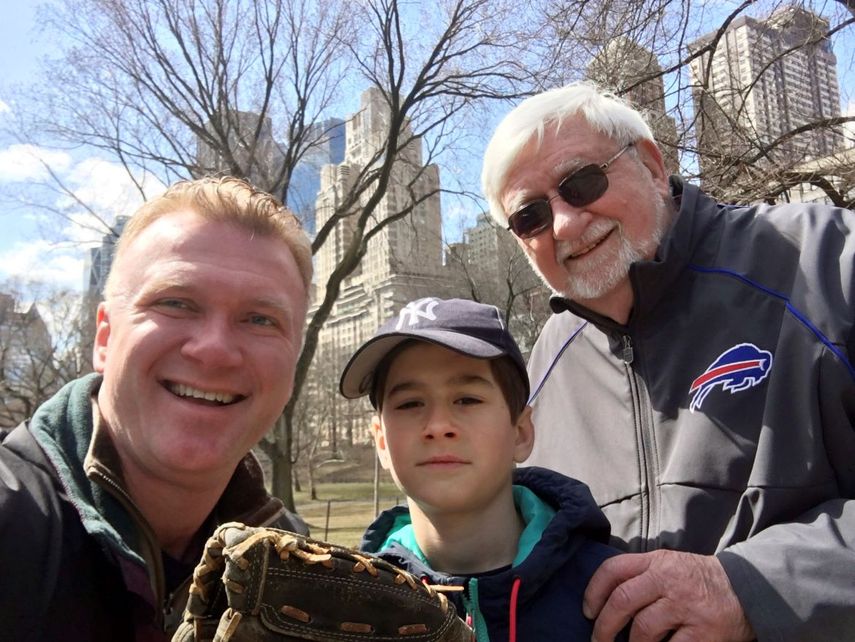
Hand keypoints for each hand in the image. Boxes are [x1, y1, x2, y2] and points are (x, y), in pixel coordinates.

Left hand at [583, 550, 754, 641]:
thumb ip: (641, 575)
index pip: (613, 570)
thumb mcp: (669, 564)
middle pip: (622, 601)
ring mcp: (686, 606)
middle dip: (603, 626)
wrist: (748, 588)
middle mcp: (668, 580)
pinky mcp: (703, 633)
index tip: (587, 611)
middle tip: (598, 640)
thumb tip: (605, 599)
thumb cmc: (699, 580)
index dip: (593, 591)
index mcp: (656, 561)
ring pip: (642, 630)